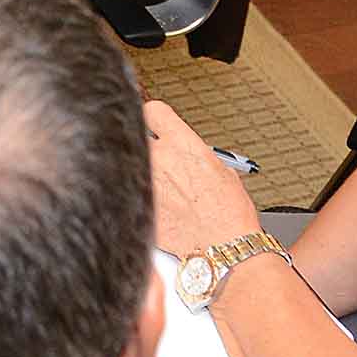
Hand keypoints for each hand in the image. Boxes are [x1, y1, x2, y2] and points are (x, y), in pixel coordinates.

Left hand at [144, 99, 263, 258]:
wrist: (223, 245)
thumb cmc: (229, 212)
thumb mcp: (221, 170)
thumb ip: (194, 154)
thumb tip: (183, 152)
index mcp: (182, 143)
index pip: (154, 111)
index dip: (154, 117)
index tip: (154, 124)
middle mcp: (159, 158)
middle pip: (137, 137)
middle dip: (145, 147)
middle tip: (158, 161)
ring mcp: (145, 180)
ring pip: (130, 164)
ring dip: (139, 171)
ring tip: (161, 188)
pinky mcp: (137, 203)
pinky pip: (128, 191)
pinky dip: (136, 195)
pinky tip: (155, 204)